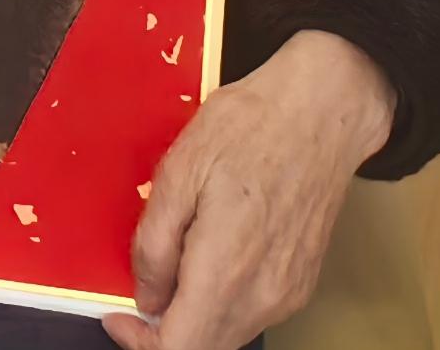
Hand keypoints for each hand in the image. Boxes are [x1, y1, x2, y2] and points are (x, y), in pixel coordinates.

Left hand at [110, 28, 398, 349]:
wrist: (320, 113)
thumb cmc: (251, 128)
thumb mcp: (178, 173)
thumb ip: (154, 246)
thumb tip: (146, 295)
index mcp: (226, 270)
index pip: (179, 348)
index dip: (140, 342)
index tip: (119, 316)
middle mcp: (263, 294)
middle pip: (204, 348)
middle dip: (164, 333)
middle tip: (142, 292)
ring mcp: (287, 293)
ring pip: (228, 335)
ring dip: (194, 319)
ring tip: (175, 269)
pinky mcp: (300, 282)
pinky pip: (252, 315)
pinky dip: (222, 306)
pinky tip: (209, 264)